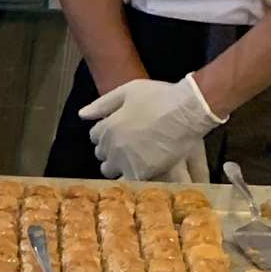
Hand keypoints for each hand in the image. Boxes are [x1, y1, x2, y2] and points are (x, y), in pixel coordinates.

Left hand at [80, 73, 223, 180]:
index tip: (118, 131)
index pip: (95, 136)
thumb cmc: (161, 97)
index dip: (106, 133)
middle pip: (101, 154)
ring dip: (118, 165)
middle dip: (110, 150)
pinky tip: (141, 169)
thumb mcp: (128, 91)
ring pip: (110, 170)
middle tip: (128, 145)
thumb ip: (103, 104)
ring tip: (134, 158)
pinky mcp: (141, 173)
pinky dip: (131, 176)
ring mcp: (126, 160)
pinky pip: (127, 180)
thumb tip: (82, 114)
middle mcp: (113, 146)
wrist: (188, 111)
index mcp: (108, 126)